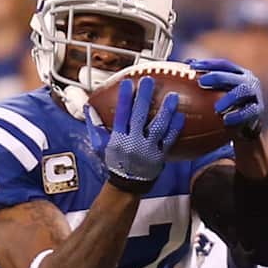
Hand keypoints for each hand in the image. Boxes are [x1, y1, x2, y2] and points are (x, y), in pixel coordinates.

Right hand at [100, 75, 182, 189]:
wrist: (127, 186)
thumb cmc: (114, 163)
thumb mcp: (100, 146)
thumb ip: (95, 126)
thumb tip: (88, 107)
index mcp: (118, 139)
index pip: (121, 115)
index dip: (124, 99)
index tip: (128, 83)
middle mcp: (133, 143)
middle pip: (139, 117)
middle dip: (144, 98)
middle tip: (149, 81)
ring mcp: (148, 150)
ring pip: (158, 128)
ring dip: (166, 111)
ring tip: (172, 96)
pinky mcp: (159, 156)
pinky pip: (169, 140)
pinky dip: (175, 128)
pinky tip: (180, 116)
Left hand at [189, 58, 264, 136]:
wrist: (246, 127)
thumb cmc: (228, 106)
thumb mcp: (218, 92)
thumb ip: (205, 81)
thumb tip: (184, 66)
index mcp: (238, 73)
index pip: (223, 64)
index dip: (208, 64)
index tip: (192, 66)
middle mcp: (249, 81)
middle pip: (233, 75)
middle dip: (217, 77)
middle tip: (201, 82)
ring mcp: (255, 95)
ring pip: (243, 91)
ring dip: (229, 98)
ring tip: (216, 108)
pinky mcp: (258, 111)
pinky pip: (249, 112)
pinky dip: (237, 115)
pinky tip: (226, 120)